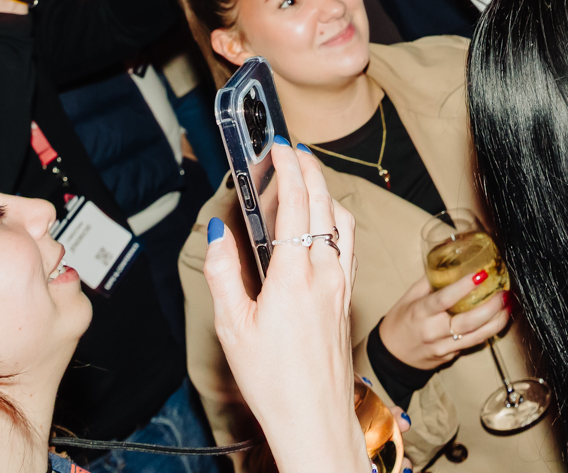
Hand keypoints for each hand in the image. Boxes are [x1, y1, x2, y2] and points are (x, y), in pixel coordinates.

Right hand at [203, 142, 360, 472]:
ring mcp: (341, 285)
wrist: (315, 417)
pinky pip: (348, 244)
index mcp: (294, 276)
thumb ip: (224, 274)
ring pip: (342, 221)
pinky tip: (323, 223)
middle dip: (310, 170)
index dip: (289, 170)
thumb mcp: (232, 328)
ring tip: (307, 179)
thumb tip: (219, 233)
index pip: (297, 204)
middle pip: (325, 203)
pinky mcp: (348, 297)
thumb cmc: (274, 382)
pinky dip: (336, 219)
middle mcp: (325, 273)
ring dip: (326, 192)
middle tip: (293, 152)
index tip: (279, 149)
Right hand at [376, 269, 510, 369]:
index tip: (481, 274)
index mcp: (420, 312)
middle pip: (466, 322)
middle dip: (489, 308)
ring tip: (508, 306)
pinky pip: (472, 344)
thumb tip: (452, 260)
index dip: (463, 287)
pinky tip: (498, 320)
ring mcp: (442, 347)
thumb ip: (430, 280)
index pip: (444, 299)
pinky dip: (488, 332)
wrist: (392, 355)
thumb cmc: (400, 321)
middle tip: (503, 293)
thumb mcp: (409, 296)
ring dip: (495, 322)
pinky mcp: (450, 357)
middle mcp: (432, 331)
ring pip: (475, 337)